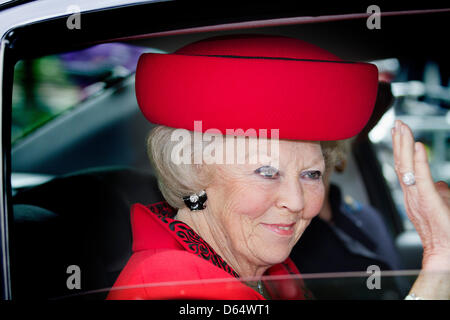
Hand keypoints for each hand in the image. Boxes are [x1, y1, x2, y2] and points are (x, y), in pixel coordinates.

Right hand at [392, 120, 449, 265]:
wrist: (445, 253)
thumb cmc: (446, 232)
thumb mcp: (443, 204)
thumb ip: (439, 191)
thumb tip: (440, 183)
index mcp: (413, 194)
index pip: (404, 166)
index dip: (400, 147)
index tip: (399, 131)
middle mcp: (410, 194)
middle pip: (401, 162)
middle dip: (399, 141)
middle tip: (397, 123)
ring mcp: (416, 197)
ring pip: (406, 166)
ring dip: (404, 145)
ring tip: (402, 128)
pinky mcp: (427, 200)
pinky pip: (420, 177)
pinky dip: (418, 161)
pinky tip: (417, 146)